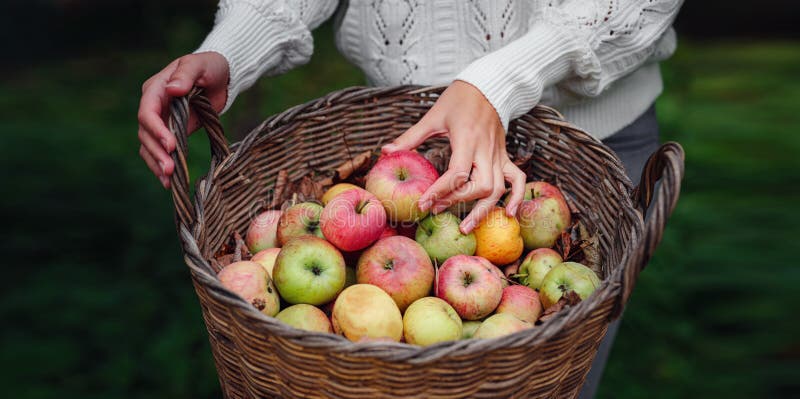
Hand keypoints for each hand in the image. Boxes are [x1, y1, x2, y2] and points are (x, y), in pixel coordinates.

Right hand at [137, 52, 228, 187]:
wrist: (221, 77)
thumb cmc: (209, 67)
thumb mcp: (199, 65)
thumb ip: (186, 76)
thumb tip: (174, 89)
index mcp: (156, 89)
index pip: (147, 112)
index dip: (156, 130)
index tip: (171, 145)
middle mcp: (154, 107)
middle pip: (146, 134)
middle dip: (157, 152)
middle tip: (170, 170)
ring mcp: (161, 122)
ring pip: (149, 146)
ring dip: (156, 163)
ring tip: (168, 180)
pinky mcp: (171, 133)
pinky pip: (160, 151)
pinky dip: (162, 166)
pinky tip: (169, 182)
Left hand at [382, 81, 525, 232]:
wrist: (488, 86)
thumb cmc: (459, 99)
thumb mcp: (433, 116)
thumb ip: (411, 137)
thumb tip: (386, 152)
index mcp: (467, 139)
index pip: (457, 173)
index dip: (439, 191)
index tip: (423, 203)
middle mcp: (486, 150)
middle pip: (479, 186)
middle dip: (458, 202)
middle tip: (437, 211)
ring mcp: (498, 155)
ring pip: (497, 188)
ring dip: (483, 210)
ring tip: (466, 227)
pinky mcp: (505, 156)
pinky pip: (518, 180)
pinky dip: (517, 197)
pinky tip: (510, 213)